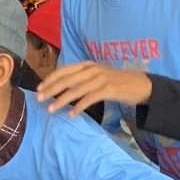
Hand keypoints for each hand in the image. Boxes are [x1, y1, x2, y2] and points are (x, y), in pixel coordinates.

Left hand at [37, 63, 151, 116]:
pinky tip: (71, 114)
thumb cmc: (117, 82)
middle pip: (66, 79)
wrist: (141, 85)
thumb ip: (82, 79)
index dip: (50, 79)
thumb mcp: (98, 76)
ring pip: (76, 89)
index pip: (64, 70)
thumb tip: (64, 88)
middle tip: (39, 99)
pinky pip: (89, 99)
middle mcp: (93, 69)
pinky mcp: (109, 89)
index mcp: (88, 65)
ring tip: (51, 109)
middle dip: (51, 90)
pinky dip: (79, 107)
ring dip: (61, 100)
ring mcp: (101, 78)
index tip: (39, 88)